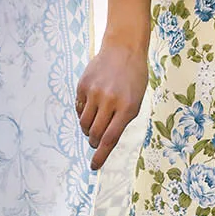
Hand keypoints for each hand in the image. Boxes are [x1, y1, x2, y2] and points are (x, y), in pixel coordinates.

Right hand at [75, 37, 148, 171]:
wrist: (123, 49)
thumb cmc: (133, 78)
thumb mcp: (135, 101)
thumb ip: (121, 121)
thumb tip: (102, 141)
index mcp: (127, 108)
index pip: (110, 139)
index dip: (101, 155)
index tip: (93, 166)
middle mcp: (110, 101)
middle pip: (95, 134)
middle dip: (94, 141)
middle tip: (95, 140)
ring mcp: (95, 92)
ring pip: (84, 123)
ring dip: (88, 129)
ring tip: (96, 120)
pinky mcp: (83, 85)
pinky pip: (79, 109)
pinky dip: (83, 113)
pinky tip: (92, 104)